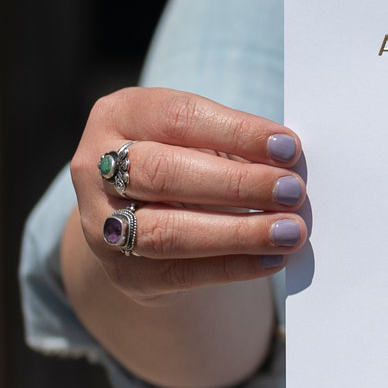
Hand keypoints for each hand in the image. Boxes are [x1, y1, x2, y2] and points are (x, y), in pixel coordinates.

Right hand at [68, 87, 307, 300]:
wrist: (142, 220)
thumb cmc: (186, 162)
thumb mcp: (200, 139)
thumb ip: (237, 146)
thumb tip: (292, 166)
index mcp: (119, 116)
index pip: (178, 118)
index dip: (236, 132)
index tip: (288, 148)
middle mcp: (95, 167)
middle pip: (164, 174)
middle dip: (237, 184)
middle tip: (292, 191)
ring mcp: (100, 223)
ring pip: (166, 231)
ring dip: (238, 232)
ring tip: (291, 231)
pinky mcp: (123, 271)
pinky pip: (180, 272)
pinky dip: (233, 266)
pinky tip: (273, 259)